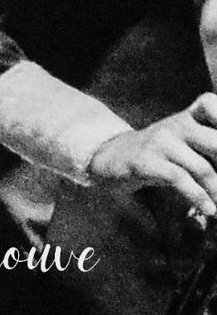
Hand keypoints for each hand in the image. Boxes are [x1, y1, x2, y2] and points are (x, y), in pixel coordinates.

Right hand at [84, 93, 216, 217]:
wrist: (109, 156)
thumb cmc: (160, 154)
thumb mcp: (186, 143)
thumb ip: (209, 148)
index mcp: (188, 117)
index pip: (209, 104)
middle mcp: (176, 125)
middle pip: (216, 142)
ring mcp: (160, 142)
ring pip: (201, 168)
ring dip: (216, 191)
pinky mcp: (145, 161)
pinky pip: (178, 178)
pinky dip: (197, 197)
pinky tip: (209, 210)